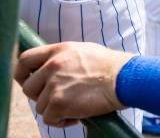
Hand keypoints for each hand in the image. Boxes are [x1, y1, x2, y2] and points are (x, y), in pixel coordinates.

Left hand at [14, 42, 132, 127]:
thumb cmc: (110, 66)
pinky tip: (76, 116)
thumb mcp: (83, 51)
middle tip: (58, 98)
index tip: (28, 81)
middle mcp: (53, 66)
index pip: (25, 60)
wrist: (124, 78)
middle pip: (28, 87)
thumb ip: (63, 57)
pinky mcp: (59, 103)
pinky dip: (61, 121)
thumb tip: (50, 67)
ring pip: (40, 106)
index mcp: (58, 51)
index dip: (22, 73)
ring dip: (54, 110)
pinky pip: (49, 118)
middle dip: (40, 96)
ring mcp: (54, 85)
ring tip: (74, 106)